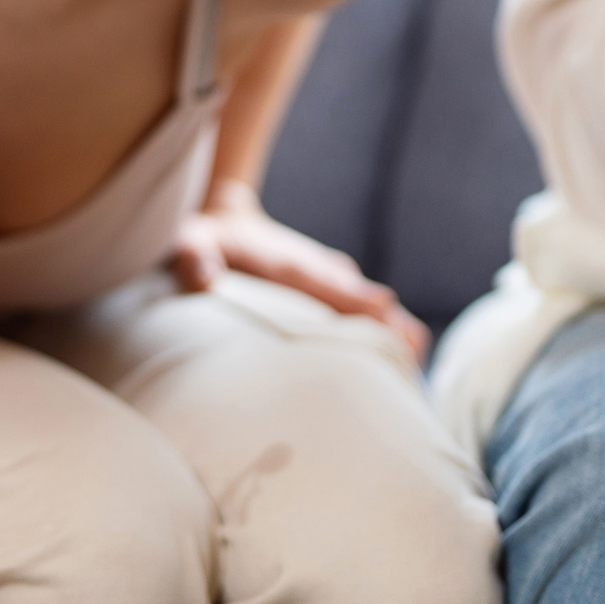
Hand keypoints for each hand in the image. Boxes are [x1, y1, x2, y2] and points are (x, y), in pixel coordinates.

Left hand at [172, 180, 430, 365]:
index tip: (381, 308)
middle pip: (366, 302)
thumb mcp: (190, 242)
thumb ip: (195, 256)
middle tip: (410, 364)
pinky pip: (379, 319)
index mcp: (289, 263)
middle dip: (387, 329)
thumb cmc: (208, 240)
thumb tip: (204, 275)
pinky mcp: (343, 296)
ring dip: (397, 340)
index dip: (350, 296)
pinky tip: (406, 378)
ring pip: (381, 312)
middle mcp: (324, 271)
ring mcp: (338, 283)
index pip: (323, 279)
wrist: (231, 220)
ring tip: (415, 383)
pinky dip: (394, 342)